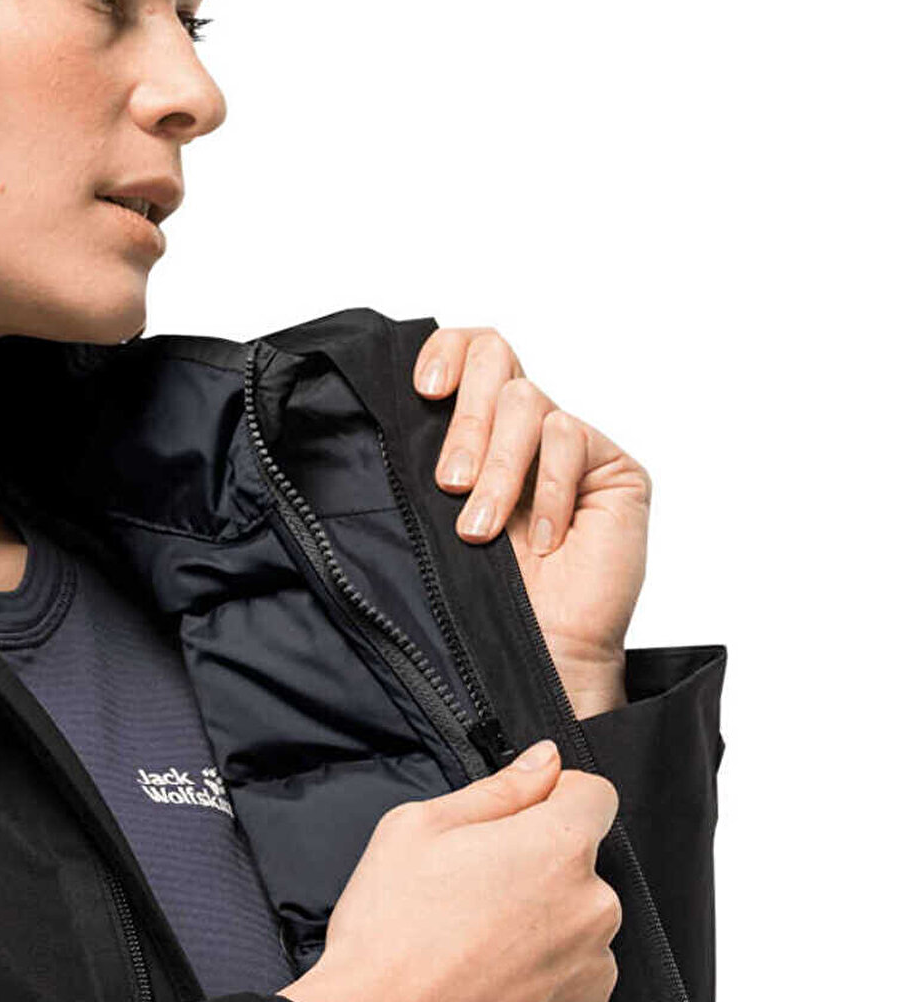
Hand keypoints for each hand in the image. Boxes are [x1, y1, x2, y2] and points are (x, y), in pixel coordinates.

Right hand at [281, 741, 622, 1001]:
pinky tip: (488, 990)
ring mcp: (595, 972)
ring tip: (473, 953)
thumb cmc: (387, 932)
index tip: (519, 823)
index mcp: (559, 848)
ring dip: (542, 932)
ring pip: (577, 929)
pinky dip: (543, 984)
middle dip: (538, 872)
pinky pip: (575, 985)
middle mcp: (594, 908)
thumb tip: (544, 763)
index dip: (553, 799)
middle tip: (471, 898)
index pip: (593, 795)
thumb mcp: (418, 829)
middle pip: (580, 869)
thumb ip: (499, 790)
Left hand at [412, 326, 649, 713]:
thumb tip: (389, 406)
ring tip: (481, 530)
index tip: (423, 390)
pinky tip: (543, 538)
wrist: (533, 652)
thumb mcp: (431, 513)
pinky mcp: (613, 467)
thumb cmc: (479, 594)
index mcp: (479, 428)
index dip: (447, 349)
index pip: (469, 349)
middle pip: (496, 359)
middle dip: (466, 422)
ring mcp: (571, 444)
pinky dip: (546, 490)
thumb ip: (423, 454)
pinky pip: (569, 438)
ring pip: (526, 401)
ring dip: (498, 470)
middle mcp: (524, 427)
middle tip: (449, 484)